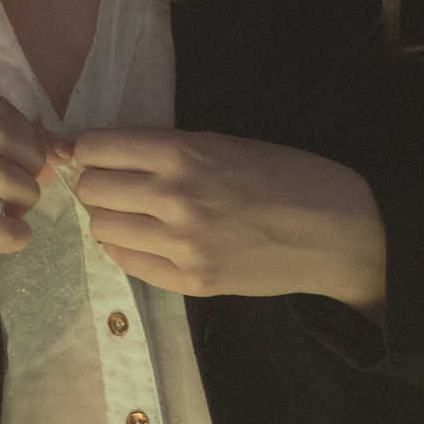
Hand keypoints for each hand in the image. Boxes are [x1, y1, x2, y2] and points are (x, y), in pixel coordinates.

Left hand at [65, 127, 386, 311]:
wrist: (336, 231)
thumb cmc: (287, 175)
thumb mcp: (225, 143)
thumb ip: (167, 149)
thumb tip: (106, 153)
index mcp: (183, 153)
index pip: (94, 148)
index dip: (87, 149)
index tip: (95, 153)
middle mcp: (173, 198)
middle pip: (91, 190)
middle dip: (97, 183)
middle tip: (117, 184)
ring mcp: (180, 245)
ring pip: (102, 228)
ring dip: (110, 217)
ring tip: (134, 213)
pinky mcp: (190, 281)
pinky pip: (126, 262)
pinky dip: (126, 247)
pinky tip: (147, 238)